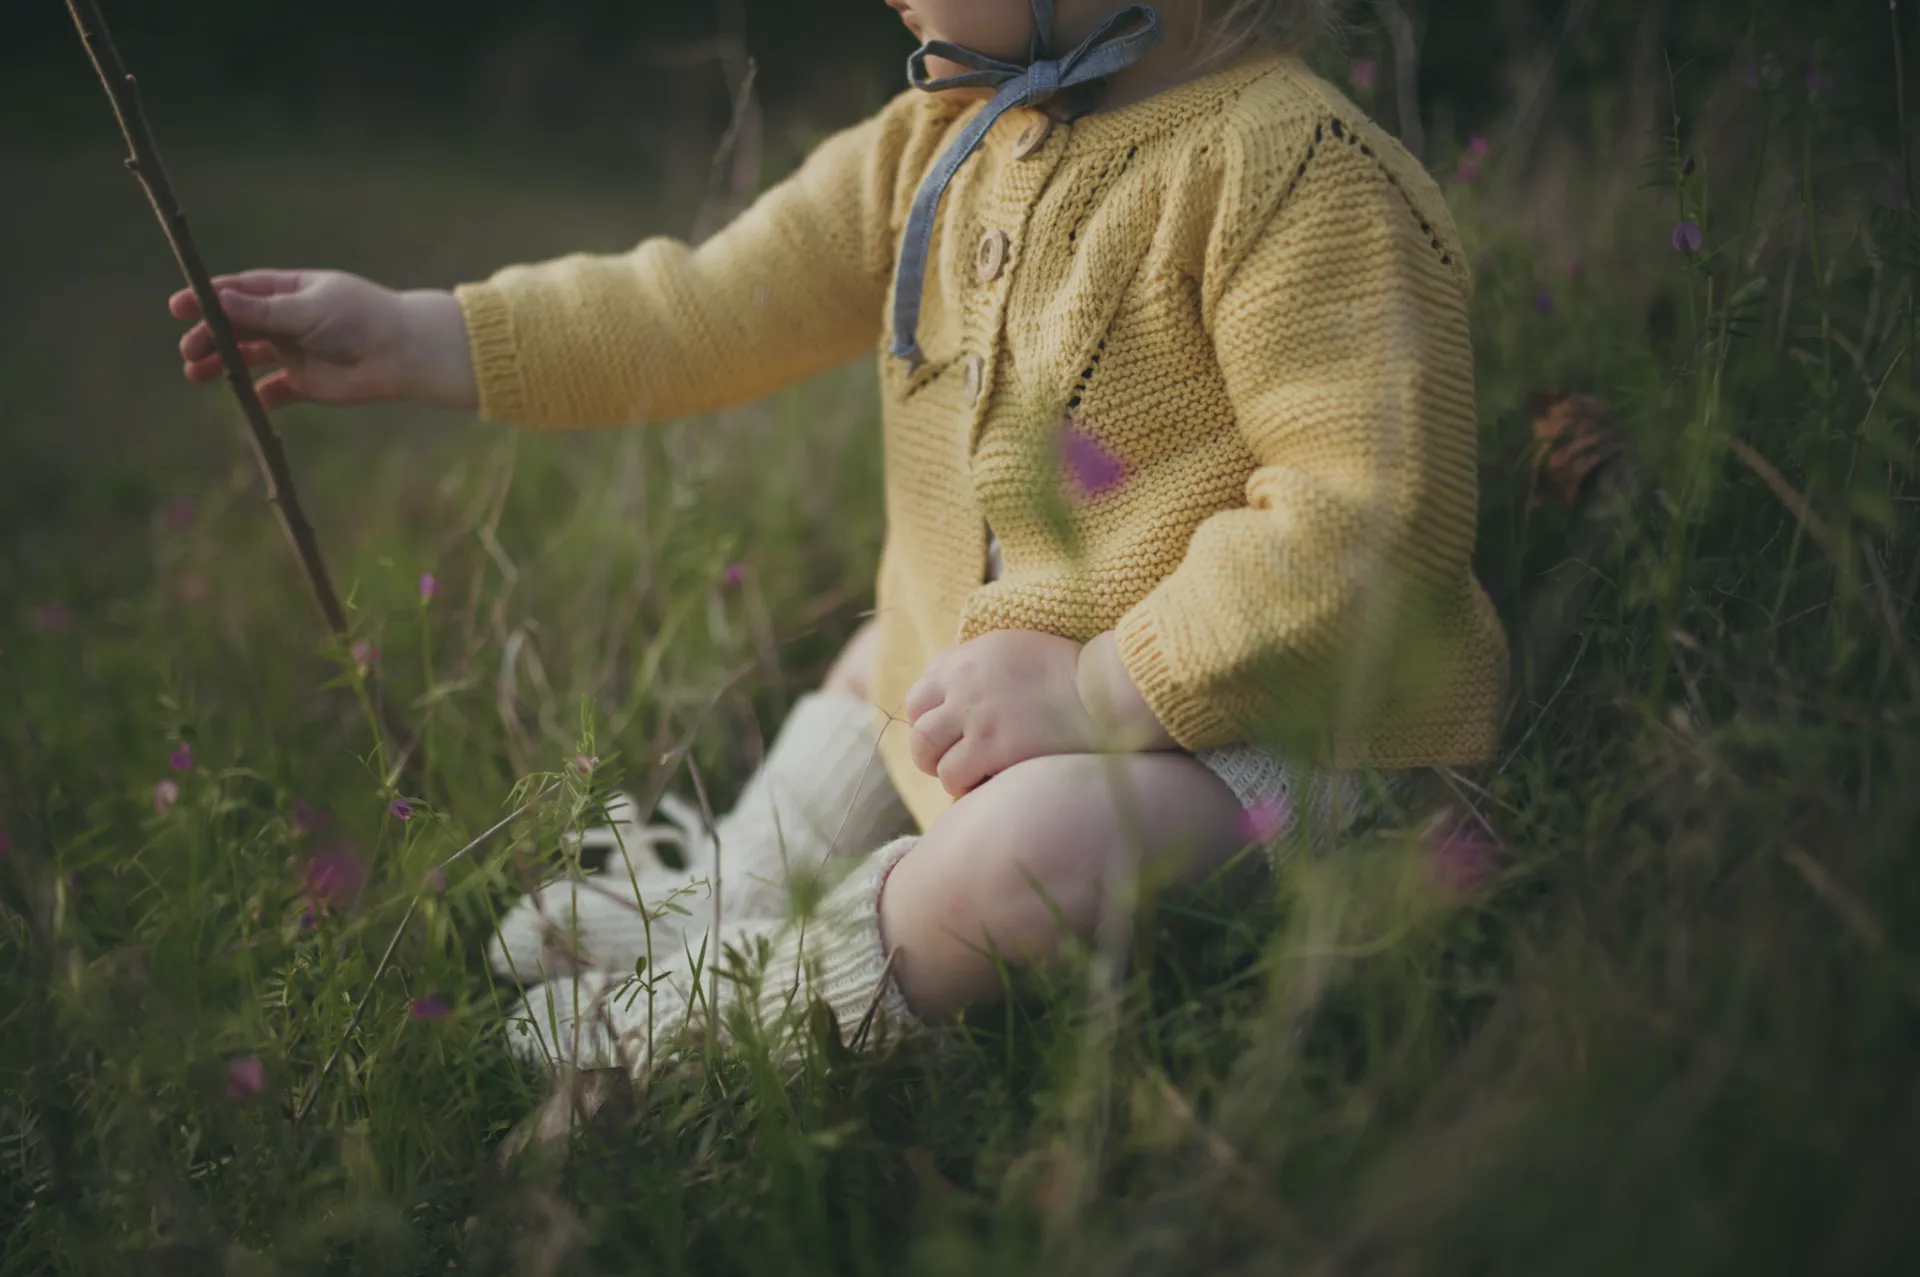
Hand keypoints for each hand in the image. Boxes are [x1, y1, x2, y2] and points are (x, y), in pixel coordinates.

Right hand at [169, 270, 475, 410]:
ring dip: (222, 366)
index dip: (206, 299)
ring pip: (248, 359)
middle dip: (208, 337)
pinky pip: (275, 391)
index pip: (237, 292)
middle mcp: (287, 321)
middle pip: (236, 327)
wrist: (402, 354)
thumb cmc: (360, 319)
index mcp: (288, 292)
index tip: (177, 307)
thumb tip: (218, 300)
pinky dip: (261, 396)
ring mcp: (295, 352)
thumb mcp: (309, 309)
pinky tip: (252, 399)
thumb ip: (265, 311)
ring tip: (196, 375)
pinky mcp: (307, 383)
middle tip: (188, 351)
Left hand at [905, 631, 1099, 797]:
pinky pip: (952, 775)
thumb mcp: (1015, 649)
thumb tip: (951, 696)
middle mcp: (963, 684)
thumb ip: (978, 667)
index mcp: (967, 658)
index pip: (921, 694)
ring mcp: (975, 716)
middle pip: (917, 724)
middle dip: (930, 748)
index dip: (932, 719)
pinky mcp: (992, 747)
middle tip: (955, 760)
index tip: (954, 734)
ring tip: (969, 775)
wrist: (1104, 693)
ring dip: (943, 768)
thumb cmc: (1069, 675)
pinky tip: (987, 783)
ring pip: (926, 751)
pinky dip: (963, 785)